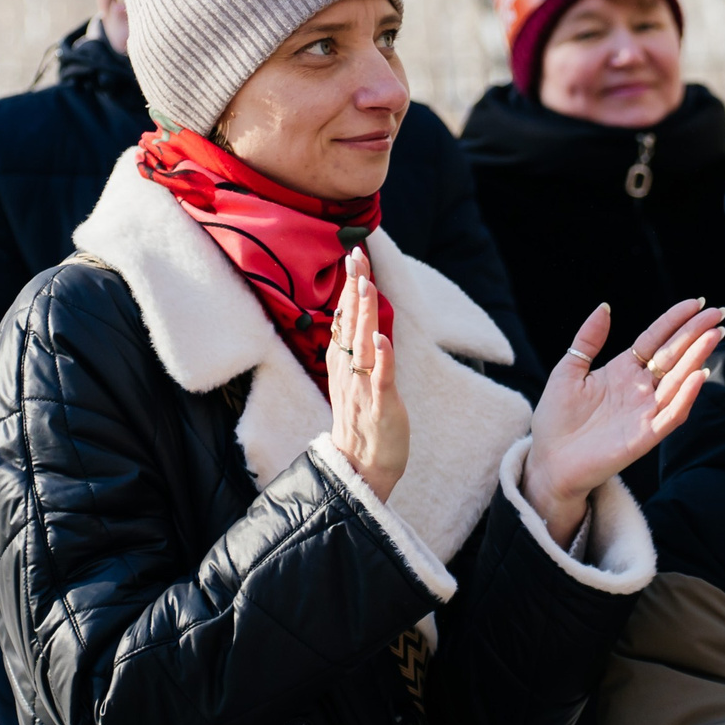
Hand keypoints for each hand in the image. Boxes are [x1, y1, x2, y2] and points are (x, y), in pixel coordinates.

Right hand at [325, 248, 405, 499]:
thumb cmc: (362, 421)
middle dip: (355, 289)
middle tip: (356, 256)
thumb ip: (352, 345)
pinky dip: (382, 359)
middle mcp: (349, 371)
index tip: (354, 256)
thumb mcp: (353, 377)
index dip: (350, 287)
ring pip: (363, 345)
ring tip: (366, 286)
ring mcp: (363, 388)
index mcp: (343, 362)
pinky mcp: (380, 406)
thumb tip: (348, 309)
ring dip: (365, 315)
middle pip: (351, 323)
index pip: (346, 317)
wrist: (360, 467)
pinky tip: (381, 339)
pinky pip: (380, 380)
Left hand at [521, 298, 724, 545]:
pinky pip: (671, 414)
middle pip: (673, 355)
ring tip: (713, 335)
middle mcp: (640, 389)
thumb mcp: (568, 371)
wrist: (548, 462)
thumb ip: (587, 340)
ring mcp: (645, 412)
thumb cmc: (556, 419)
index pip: (656, 339)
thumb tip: (604, 307)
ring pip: (678, 380)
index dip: (675, 321)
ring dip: (697, 357)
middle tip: (719, 312)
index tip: (696, 302)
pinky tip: (699, 375)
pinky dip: (686, 396)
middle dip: (696, 333)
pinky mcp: (645, 436)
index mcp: (623, 371)